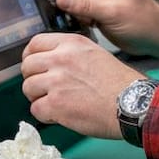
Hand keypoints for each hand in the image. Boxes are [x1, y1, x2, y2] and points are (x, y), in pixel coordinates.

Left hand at [21, 32, 145, 138]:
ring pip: (28, 88)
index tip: (35, 66)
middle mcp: (60, 59)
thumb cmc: (119, 82)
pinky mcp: (55, 105)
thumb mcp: (95, 53)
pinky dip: (45, 115)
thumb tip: (51, 63)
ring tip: (55, 102)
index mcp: (71, 44)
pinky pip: (35, 109)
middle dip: (33, 78)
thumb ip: (71, 54)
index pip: (35, 43)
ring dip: (38, 97)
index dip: (31, 56)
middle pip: (27, 66)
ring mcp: (56, 82)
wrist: (131, 103)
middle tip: (44, 88)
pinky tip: (59, 115)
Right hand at [43, 0, 158, 64]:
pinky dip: (77, 14)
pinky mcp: (97, 7)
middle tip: (68, 6)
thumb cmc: (145, 21)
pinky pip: (78, 5)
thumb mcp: (112, 12)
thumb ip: (84, 4)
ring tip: (85, 17)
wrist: (156, 38)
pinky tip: (88, 22)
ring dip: (73, 5)